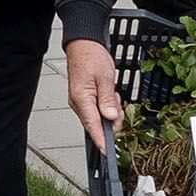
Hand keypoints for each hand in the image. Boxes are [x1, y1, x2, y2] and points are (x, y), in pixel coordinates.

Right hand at [63, 38, 123, 152]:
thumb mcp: (105, 77)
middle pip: (98, 124)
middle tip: (117, 100)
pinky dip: (107, 105)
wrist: (84, 44)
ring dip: (110, 109)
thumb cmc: (91, 57)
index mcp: (81, 99)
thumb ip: (107, 100)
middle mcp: (79, 104)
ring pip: (100, 117)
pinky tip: (108, 92)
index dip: (101, 139)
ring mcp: (81, 102)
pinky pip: (98, 110)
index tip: (106, 151)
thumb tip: (111, 118)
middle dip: (112, 118)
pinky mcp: (85, 99)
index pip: (92, 125)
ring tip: (111, 91)